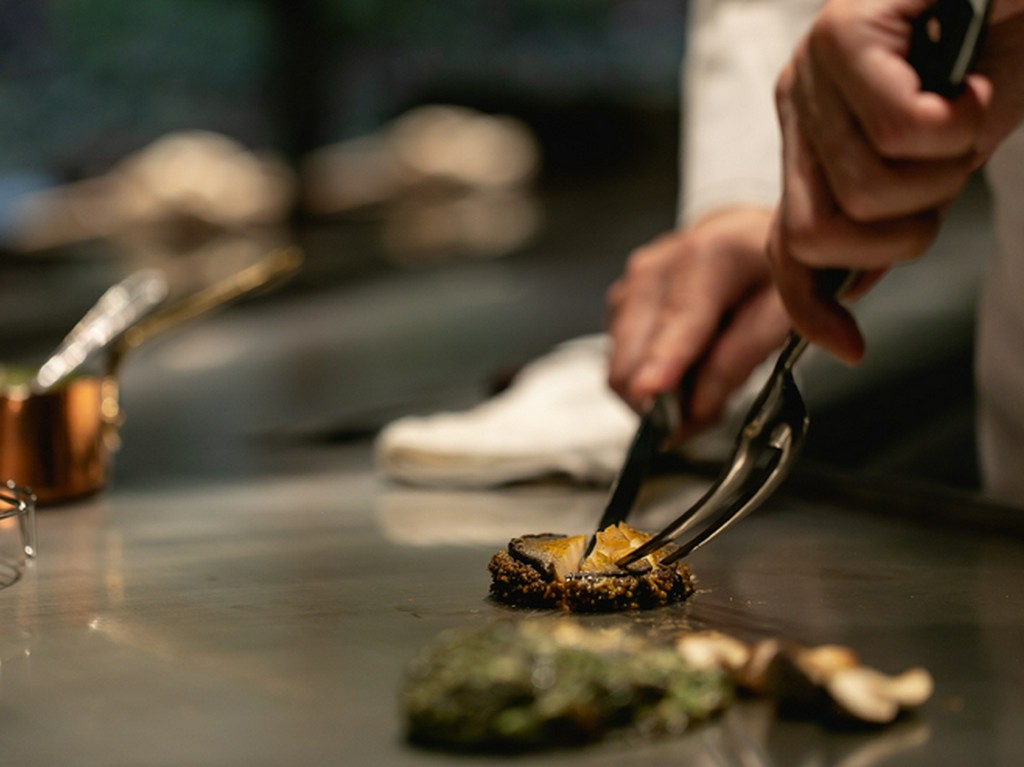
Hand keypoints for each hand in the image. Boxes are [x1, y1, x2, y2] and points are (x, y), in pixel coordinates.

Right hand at [606, 207, 789, 437]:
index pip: (680, 318)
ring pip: (620, 363)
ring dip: (654, 393)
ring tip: (701, 390)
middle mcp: (656, 267)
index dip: (663, 361)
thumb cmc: (771, 274)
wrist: (746, 239)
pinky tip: (683, 370)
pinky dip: (647, 377)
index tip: (649, 392)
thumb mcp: (784, 313)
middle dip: (659, 402)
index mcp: (708, 256)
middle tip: (704, 418)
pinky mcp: (620, 300)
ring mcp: (630, 284)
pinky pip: (620, 357)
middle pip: (632, 352)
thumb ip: (741, 358)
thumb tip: (696, 407)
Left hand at [769, 0, 1023, 363]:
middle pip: (812, 236)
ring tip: (967, 112)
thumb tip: (847, 291)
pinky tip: (973, 79)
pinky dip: (964, 123)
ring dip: (945, 170)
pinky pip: (900, 132)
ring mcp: (814, 68)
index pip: (784, 244)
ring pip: (865, 191)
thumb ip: (890, 217)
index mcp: (814, 136)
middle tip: (946, 178)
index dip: (808, 306)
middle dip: (899, 236)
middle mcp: (800, 102)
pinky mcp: (846, 30)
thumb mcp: (942, 160)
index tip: (851, 348)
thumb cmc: (1002, 55)